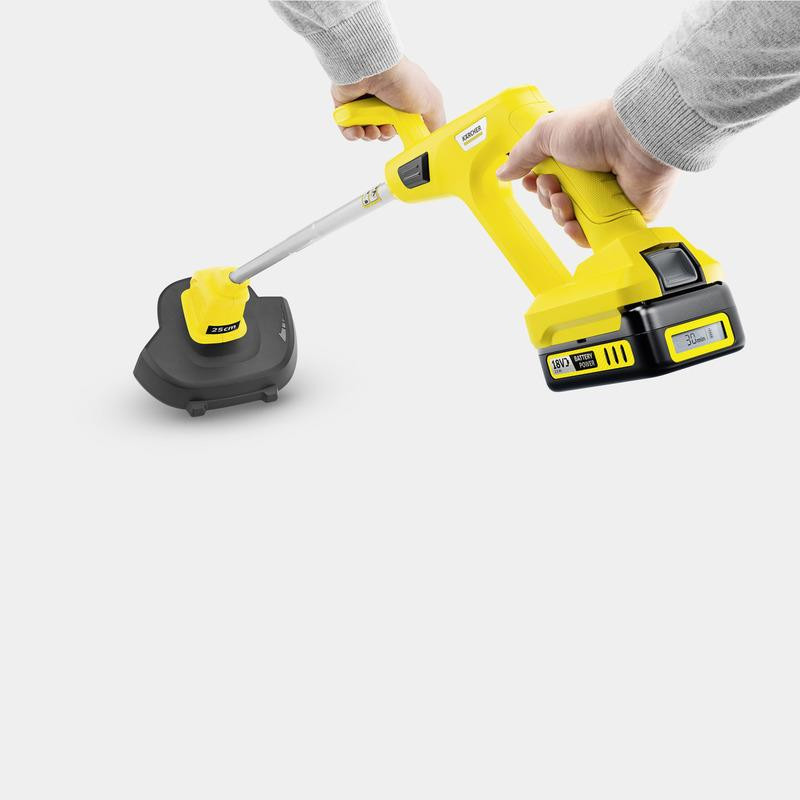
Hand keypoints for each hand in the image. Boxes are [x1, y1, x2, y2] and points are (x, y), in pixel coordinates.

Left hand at [332, 57, 444, 140]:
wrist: (373, 67)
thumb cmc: (403, 80)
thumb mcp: (431, 103)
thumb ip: (436, 122)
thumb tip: (435, 137)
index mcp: (403, 97)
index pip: (402, 123)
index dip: (402, 133)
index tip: (403, 135)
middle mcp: (383, 98)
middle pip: (383, 129)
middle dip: (385, 135)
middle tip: (386, 130)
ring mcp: (363, 101)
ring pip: (366, 130)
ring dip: (370, 136)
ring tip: (372, 129)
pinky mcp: (345, 104)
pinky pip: (346, 127)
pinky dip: (352, 134)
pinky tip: (358, 131)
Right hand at [496, 100, 676, 246]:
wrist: (635, 139)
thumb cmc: (596, 128)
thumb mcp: (547, 133)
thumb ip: (522, 154)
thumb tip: (503, 172)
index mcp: (575, 157)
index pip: (548, 180)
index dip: (537, 186)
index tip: (532, 183)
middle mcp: (591, 178)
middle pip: (557, 204)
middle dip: (548, 200)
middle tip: (555, 188)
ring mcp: (606, 199)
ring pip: (572, 222)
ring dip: (560, 215)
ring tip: (566, 202)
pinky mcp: (621, 217)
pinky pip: (594, 237)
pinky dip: (579, 235)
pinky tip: (573, 225)